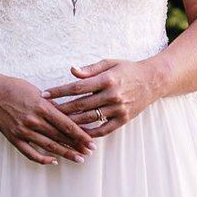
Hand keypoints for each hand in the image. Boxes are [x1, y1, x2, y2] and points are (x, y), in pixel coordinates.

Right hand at [0, 71, 96, 165]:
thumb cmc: (14, 88)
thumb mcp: (36, 92)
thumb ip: (52, 105)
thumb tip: (70, 115)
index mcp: (41, 107)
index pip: (67, 125)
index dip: (81, 135)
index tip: (92, 142)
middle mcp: (34, 120)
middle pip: (60, 137)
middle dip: (77, 146)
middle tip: (90, 152)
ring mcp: (23, 131)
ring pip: (49, 146)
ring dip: (65, 154)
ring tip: (78, 159)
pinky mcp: (14, 138)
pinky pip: (30, 153)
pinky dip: (43, 159)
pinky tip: (53, 161)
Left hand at [43, 58, 160, 135]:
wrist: (153, 80)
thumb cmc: (127, 69)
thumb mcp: (109, 63)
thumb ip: (90, 69)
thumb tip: (72, 70)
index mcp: (107, 79)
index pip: (77, 87)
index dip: (60, 91)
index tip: (45, 94)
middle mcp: (112, 95)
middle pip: (81, 105)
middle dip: (61, 108)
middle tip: (44, 111)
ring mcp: (118, 109)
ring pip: (89, 119)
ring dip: (71, 122)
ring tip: (55, 123)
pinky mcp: (123, 119)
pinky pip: (103, 130)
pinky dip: (90, 133)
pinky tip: (77, 134)